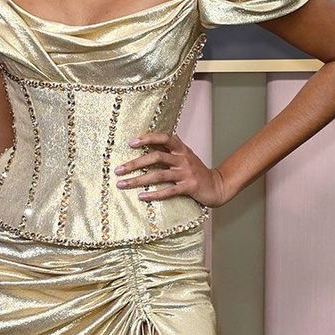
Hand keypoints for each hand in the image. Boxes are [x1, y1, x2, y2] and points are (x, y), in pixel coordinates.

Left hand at [114, 132, 229, 207]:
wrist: (217, 186)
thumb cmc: (196, 171)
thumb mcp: (184, 156)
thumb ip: (168, 149)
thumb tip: (146, 143)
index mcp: (181, 149)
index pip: (164, 137)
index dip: (148, 138)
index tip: (131, 143)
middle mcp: (183, 158)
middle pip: (156, 157)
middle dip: (134, 163)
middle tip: (118, 170)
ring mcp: (186, 173)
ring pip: (158, 175)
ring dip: (138, 180)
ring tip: (122, 184)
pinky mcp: (189, 187)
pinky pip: (168, 191)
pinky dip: (154, 194)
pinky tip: (141, 196)